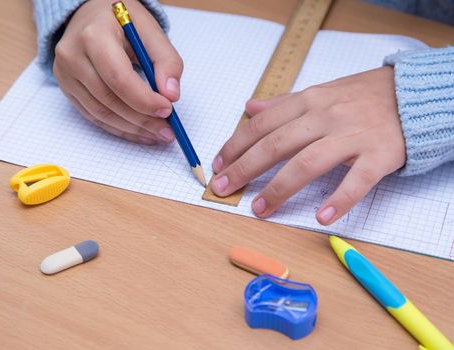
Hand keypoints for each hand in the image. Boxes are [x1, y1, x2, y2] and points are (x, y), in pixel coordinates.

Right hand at [53, 0, 182, 144]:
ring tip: (157, 133)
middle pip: (108, 99)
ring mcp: (65, 74)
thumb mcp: (150, 30)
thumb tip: (171, 95)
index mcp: (93, 36)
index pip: (118, 77)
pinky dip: (119, 127)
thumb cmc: (122, 21)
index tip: (167, 109)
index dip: (143, 99)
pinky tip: (139, 131)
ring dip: (132, 128)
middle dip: (142, 119)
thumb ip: (166, 61)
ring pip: (100, 113)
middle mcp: (72, 55)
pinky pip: (93, 116)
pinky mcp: (67, 88)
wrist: (91, 14)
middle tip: (167, 130)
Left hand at [210, 67, 405, 224]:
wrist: (411, 94)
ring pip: (309, 163)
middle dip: (244, 168)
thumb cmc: (359, 97)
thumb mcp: (318, 93)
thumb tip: (249, 108)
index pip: (261, 125)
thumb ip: (283, 103)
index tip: (218, 165)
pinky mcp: (379, 154)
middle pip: (276, 145)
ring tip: (260, 209)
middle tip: (223, 189)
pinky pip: (357, 180)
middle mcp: (325, 117)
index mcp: (308, 102)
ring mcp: (352, 136)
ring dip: (280, 188)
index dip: (235, 146)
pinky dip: (339, 199)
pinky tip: (321, 217)